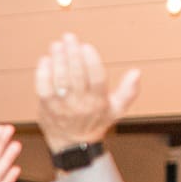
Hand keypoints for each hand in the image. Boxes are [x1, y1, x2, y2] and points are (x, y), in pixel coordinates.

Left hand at [34, 33, 140, 152]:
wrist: (72, 144)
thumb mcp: (117, 109)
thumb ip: (128, 91)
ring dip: (57, 60)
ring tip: (57, 45)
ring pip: (59, 81)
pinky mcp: (47, 108)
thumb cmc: (96, 121)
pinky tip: (45, 60)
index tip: (86, 46)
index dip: (91, 62)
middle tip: (69, 37)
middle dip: (72, 54)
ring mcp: (62, 107)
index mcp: (98, 102)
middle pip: (76, 76)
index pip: (96, 79)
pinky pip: (43, 89)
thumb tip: (137, 72)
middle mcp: (80, 104)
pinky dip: (43, 74)